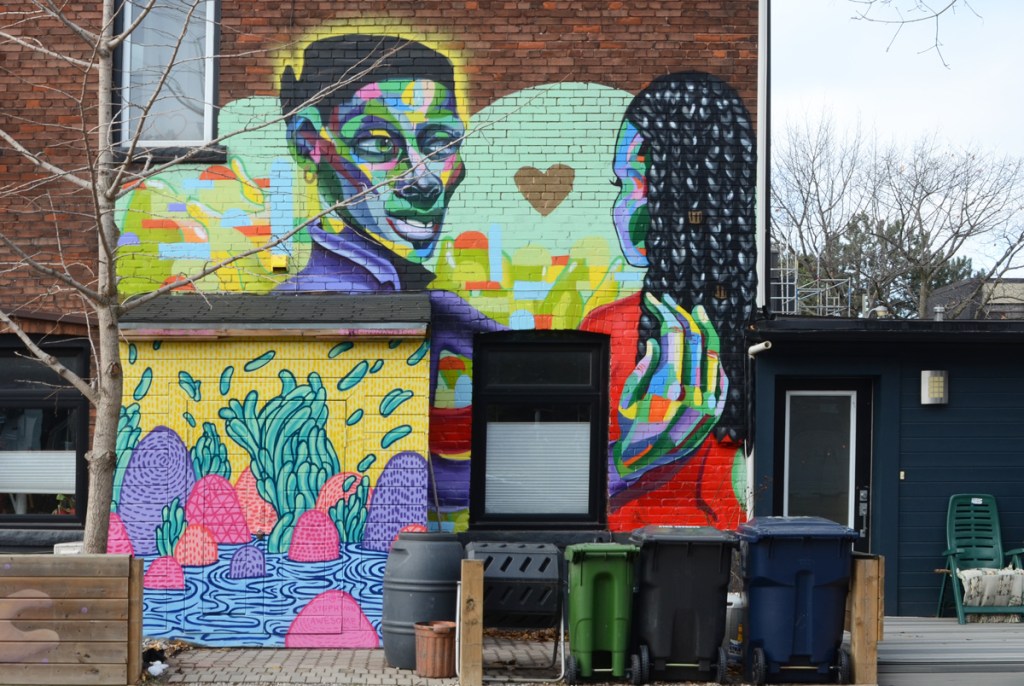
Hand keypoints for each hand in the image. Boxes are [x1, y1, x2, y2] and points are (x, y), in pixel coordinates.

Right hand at [613, 294, 726, 480]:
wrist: (646, 463)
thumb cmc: (632, 428)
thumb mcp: (628, 396)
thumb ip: (644, 367)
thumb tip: (656, 342)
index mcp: (668, 385)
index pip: (674, 334)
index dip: (665, 311)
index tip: (656, 301)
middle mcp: (692, 392)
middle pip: (695, 338)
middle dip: (683, 314)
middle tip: (673, 303)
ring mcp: (708, 402)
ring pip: (713, 354)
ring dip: (704, 332)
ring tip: (696, 316)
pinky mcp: (715, 412)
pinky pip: (722, 378)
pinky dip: (714, 360)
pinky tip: (708, 349)